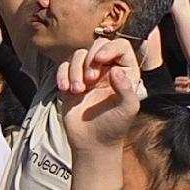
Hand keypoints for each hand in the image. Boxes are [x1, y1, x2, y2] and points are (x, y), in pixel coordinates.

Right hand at [53, 30, 141, 161]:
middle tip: (90, 79)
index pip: (120, 47)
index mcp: (125, 72)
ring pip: (78, 55)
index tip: (100, 60)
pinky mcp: (71, 81)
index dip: (110, 48)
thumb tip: (115, 70)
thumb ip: (126, 89)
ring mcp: (87, 75)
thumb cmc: (114, 127)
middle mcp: (107, 70)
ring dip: (74, 70)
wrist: (92, 143)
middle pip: (97, 45)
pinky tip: (65, 90)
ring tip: (77, 91)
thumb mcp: (128, 109)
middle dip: (90, 59)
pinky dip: (62, 75)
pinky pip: (63, 67)